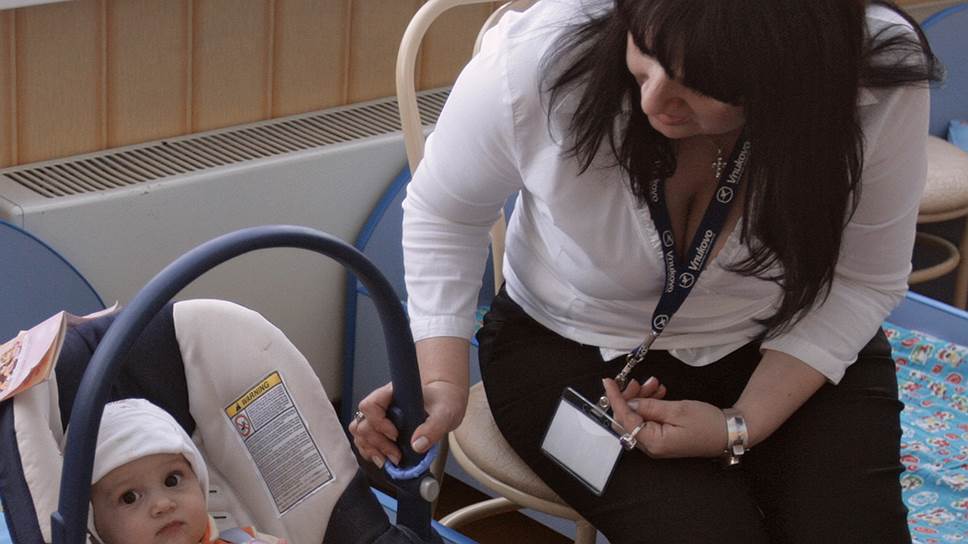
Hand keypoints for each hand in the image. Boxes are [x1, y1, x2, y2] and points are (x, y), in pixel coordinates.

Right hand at [349, 380, 467, 466]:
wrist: (444, 402)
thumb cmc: (443, 401)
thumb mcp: (445, 413)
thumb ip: (434, 428)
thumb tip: (416, 445)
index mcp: (392, 393)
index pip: (370, 405)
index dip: (378, 423)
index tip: (396, 435)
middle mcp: (381, 404)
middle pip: (362, 424)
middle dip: (377, 443)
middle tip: (396, 456)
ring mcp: (378, 417)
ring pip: (359, 434)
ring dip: (371, 450)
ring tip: (389, 460)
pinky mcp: (379, 429)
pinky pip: (364, 442)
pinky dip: (371, 453)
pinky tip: (384, 459)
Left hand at [603, 378, 726, 458]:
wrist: (729, 432)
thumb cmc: (707, 423)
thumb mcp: (677, 410)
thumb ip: (649, 407)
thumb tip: (628, 403)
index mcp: (653, 442)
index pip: (624, 419)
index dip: (615, 398)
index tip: (608, 381)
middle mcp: (651, 446)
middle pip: (627, 419)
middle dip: (630, 397)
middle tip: (641, 381)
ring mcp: (656, 443)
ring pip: (637, 417)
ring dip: (642, 398)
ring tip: (655, 384)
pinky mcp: (662, 437)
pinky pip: (648, 419)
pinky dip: (650, 404)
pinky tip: (660, 392)